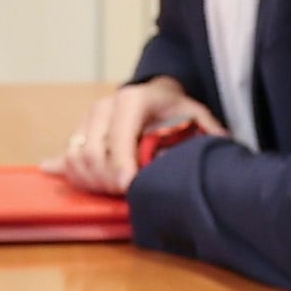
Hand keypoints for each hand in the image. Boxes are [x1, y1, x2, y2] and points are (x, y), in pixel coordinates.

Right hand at [50, 79, 221, 191]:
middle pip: (94, 152)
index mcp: (133, 99)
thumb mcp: (195, 114)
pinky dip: (76, 176)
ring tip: (114, 192)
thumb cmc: (174, 108)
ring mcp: (88, 119)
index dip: (122, 163)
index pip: (119, 135)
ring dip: (93, 181)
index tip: (130, 186)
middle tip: (127, 195)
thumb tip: (223, 146)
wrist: (153, 95)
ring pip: (77, 157)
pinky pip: (67, 159)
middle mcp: (105, 106)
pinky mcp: (78, 132)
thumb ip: (208, 130)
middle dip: (108, 179)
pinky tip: (93, 186)